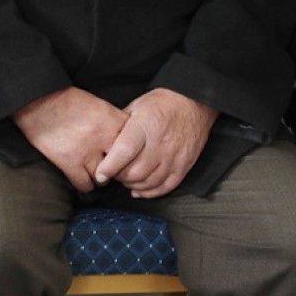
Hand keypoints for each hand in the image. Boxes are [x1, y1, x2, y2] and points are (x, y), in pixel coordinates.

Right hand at [12, 87, 128, 191]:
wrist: (38, 100)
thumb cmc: (68, 101)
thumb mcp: (99, 105)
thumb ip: (114, 123)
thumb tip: (127, 141)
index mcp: (112, 119)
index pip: (135, 146)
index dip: (131, 154)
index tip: (127, 158)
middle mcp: (103, 135)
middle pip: (123, 165)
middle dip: (118, 169)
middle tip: (112, 169)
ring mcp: (86, 150)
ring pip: (104, 178)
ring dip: (99, 177)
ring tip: (93, 171)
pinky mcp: (69, 161)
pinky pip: (85, 185)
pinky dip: (83, 183)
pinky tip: (80, 176)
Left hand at [95, 88, 216, 198]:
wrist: (194, 102)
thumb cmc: (163, 103)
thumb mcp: (136, 106)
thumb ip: (121, 126)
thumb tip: (105, 143)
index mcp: (145, 125)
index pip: (124, 152)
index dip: (110, 167)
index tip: (100, 174)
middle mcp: (160, 143)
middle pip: (135, 172)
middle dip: (119, 177)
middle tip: (114, 173)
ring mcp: (174, 157)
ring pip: (149, 182)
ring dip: (133, 185)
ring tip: (127, 179)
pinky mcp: (184, 165)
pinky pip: (165, 187)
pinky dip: (150, 192)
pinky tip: (140, 189)